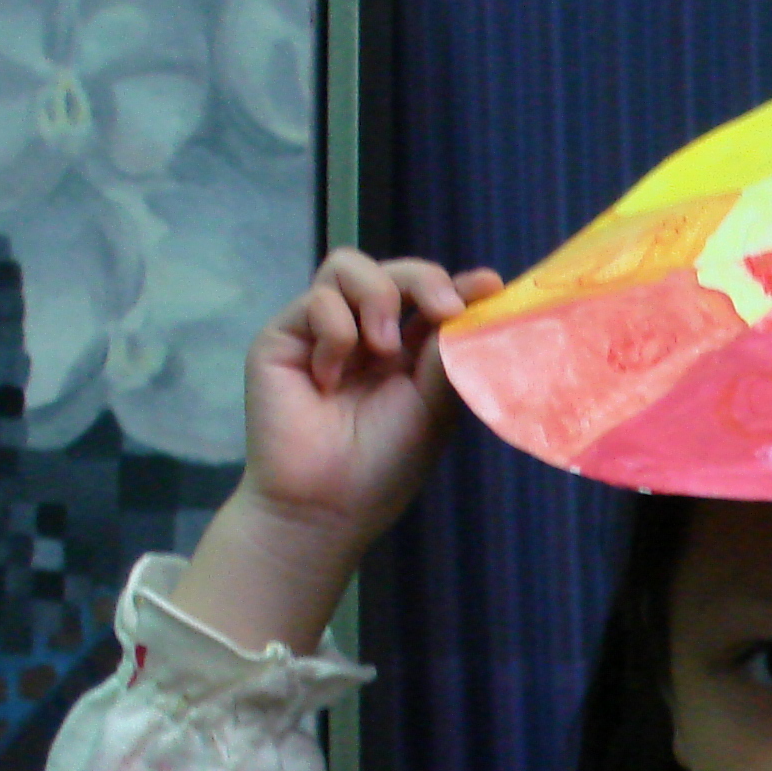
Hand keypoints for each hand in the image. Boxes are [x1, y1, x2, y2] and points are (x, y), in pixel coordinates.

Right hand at [241, 250, 504, 540]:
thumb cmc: (384, 464)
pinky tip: (331, 379)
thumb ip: (448, 347)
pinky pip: (316, 300)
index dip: (459, 285)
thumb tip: (484, 289)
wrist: (326, 504)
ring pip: (347, 266)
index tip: (488, 287)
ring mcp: (322, 331)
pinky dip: (334, 332)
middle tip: (442, 311)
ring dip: (377, 297)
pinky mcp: (283, 337)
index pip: (430, 297)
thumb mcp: (433, 404)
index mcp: (407, 351)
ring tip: (382, 347)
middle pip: (394, 270)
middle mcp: (365, 333)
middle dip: (424, 280)